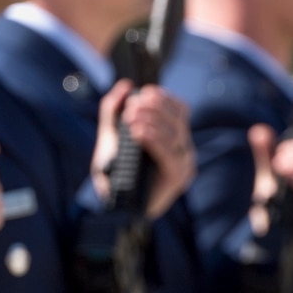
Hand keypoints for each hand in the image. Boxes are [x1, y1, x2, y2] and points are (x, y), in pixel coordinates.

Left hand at [93, 82, 195, 218]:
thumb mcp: (109, 138)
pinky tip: (139, 133)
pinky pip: (171, 154)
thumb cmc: (117, 174)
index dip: (163, 97)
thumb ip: (112, 112)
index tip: (142, 93)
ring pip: (176, 133)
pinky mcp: (178, 177)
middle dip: (155, 107)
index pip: (178, 108)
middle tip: (132, 107)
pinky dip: (155, 140)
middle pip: (178, 117)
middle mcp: (181, 147)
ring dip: (153, 121)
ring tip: (131, 119)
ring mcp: (183, 162)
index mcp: (171, 135)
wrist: (115, 207)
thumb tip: (124, 86)